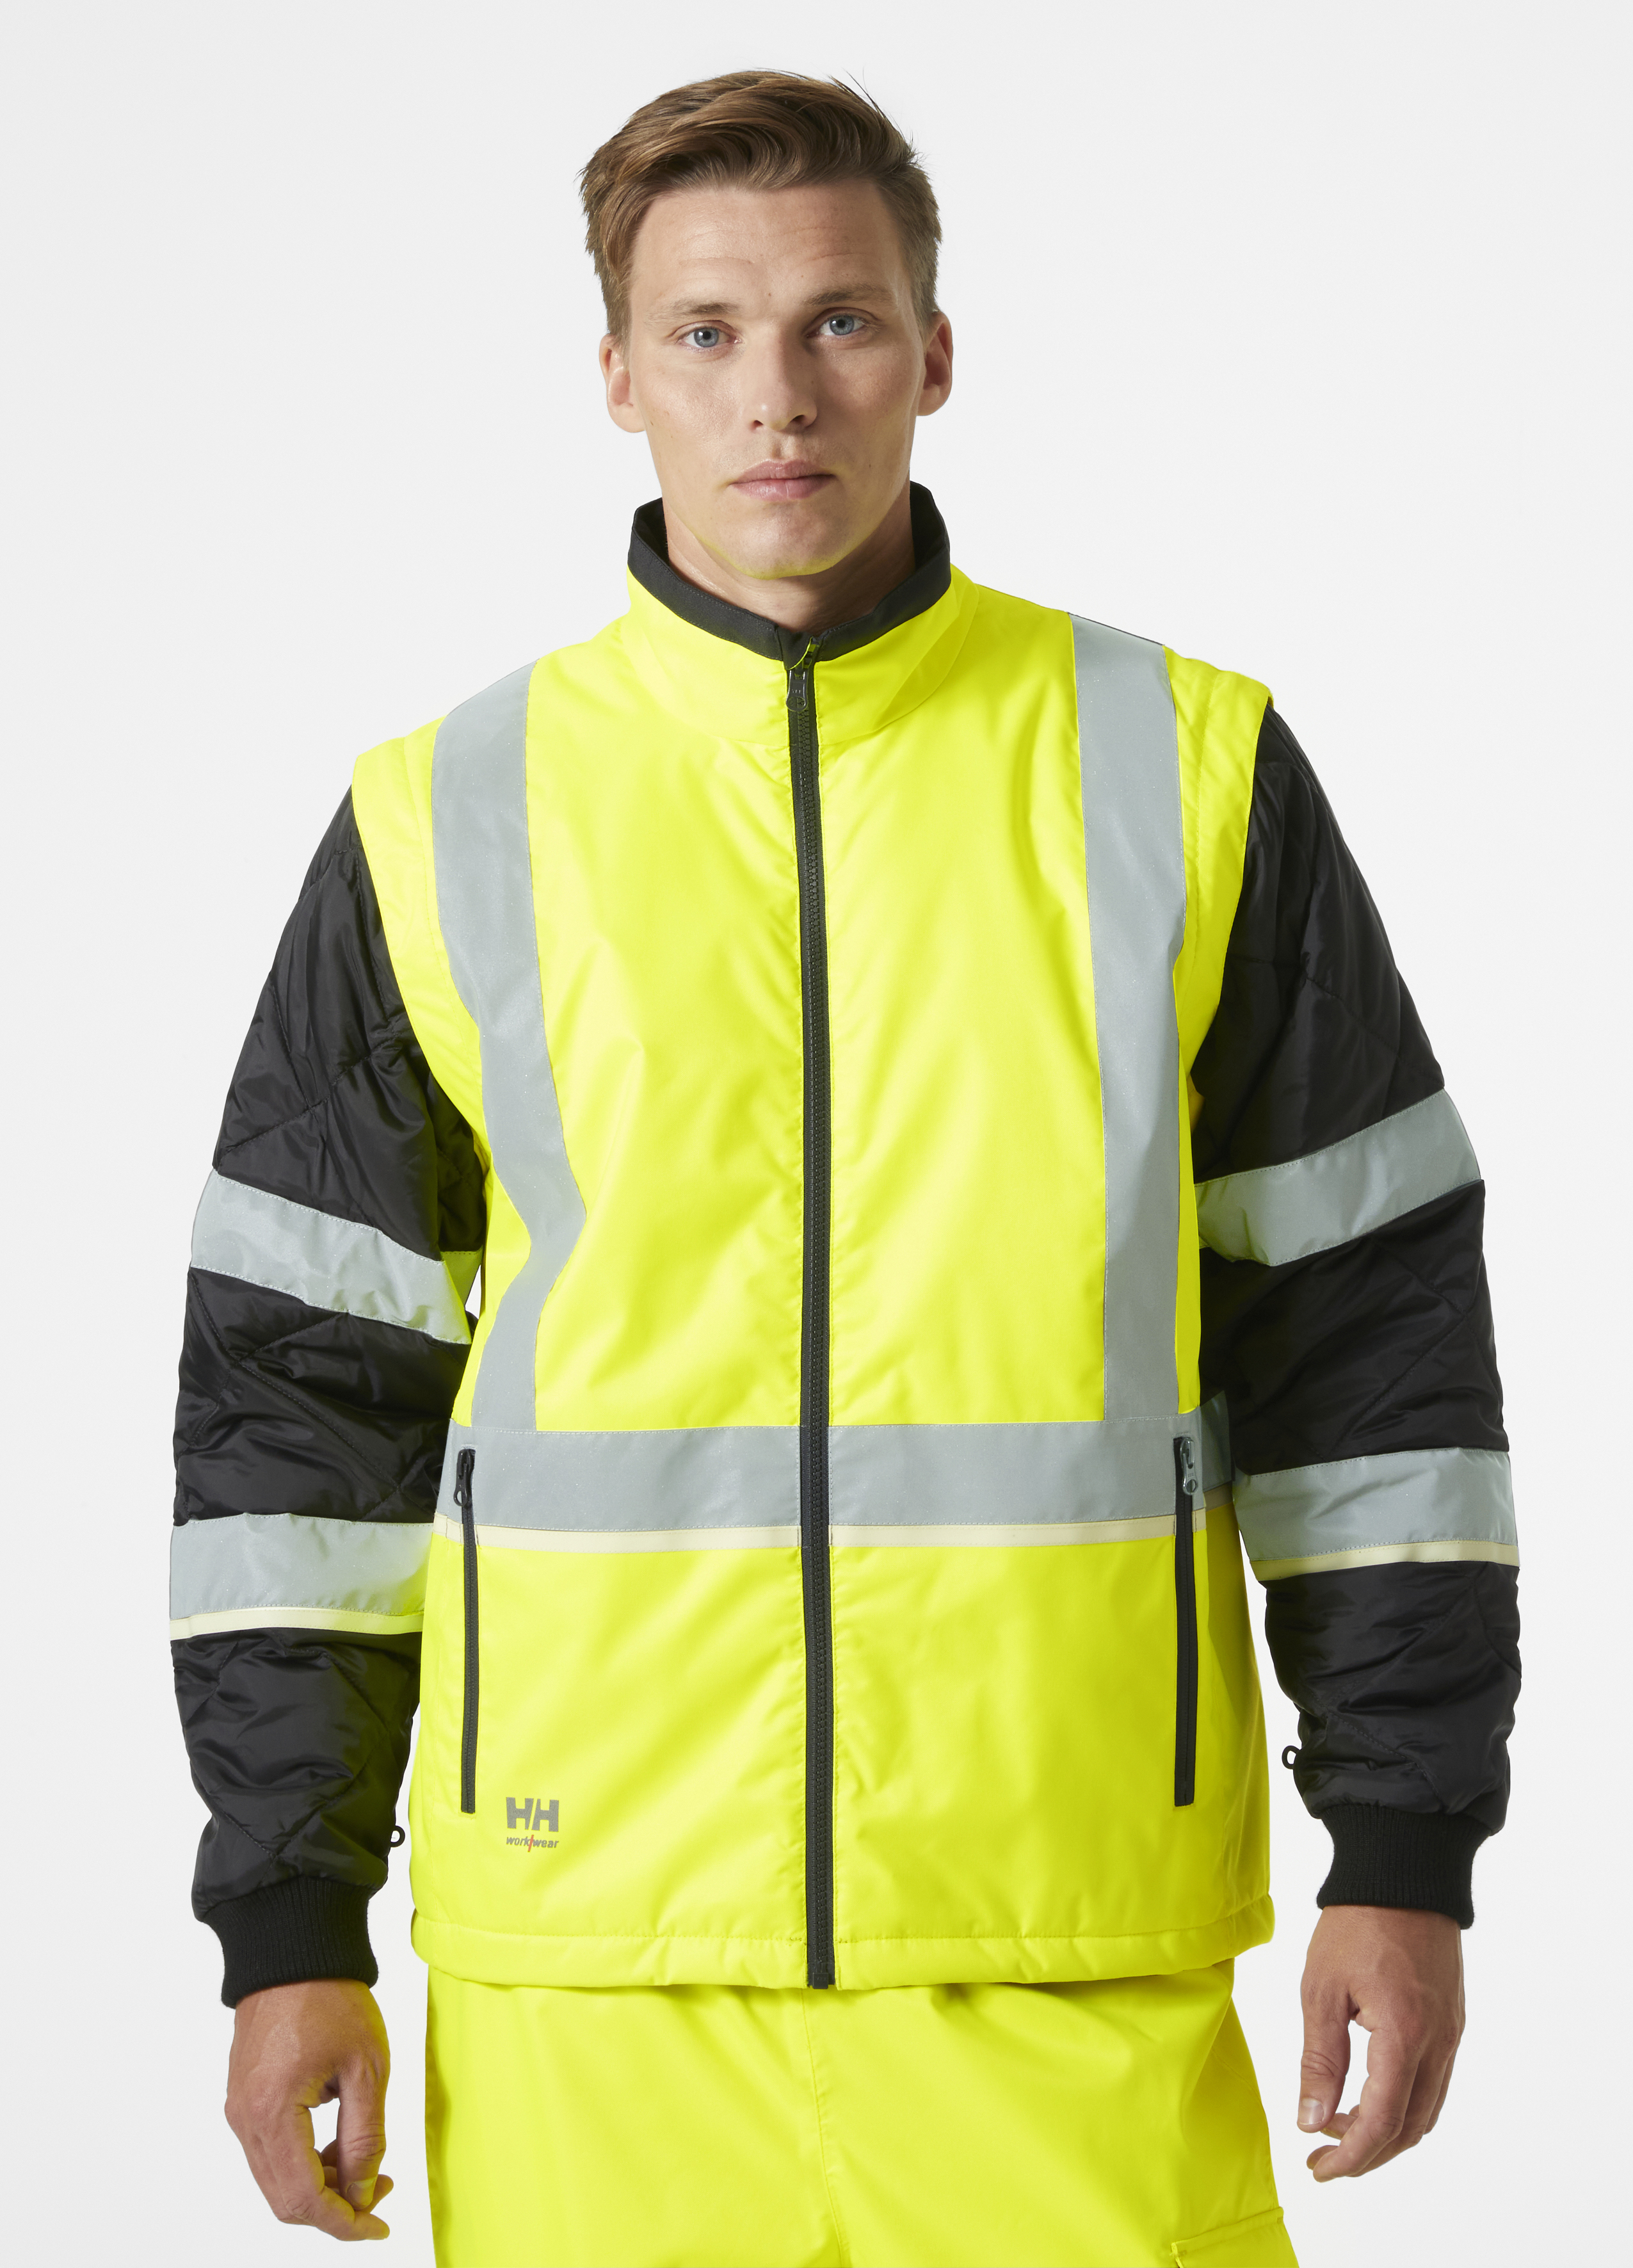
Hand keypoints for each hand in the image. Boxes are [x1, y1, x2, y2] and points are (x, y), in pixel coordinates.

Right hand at [226, 1979, 392, 2239]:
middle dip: (335, 2207)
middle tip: (380, 2189)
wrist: (293, 1950)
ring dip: (320, 2186)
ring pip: (276, 2180)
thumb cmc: (331, 1998)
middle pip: (284, 2199)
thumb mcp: (366, 2068)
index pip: (303, 2199)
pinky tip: (338, 2144)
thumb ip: (364, 2137)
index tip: (377, 2227)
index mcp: (271, 2112)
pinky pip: (270, 2153)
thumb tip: (361, 2193)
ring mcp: (238, 2110)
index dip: (342, 2223)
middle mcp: (244, 2119)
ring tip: (366, 2164)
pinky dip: (304, 2162)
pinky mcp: (243, 2100)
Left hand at [1297, 1905, 1463, 2180]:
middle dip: (1367, 2153)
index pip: (1382, 2123)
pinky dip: (1402, 2103)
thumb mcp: (1322, 1989)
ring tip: (1337, 2128)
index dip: (1350, 2156)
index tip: (1318, 2168)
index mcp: (1405, 2036)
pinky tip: (1367, 2095)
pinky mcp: (1451, 2021)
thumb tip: (1311, 2120)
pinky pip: (1433, 2082)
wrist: (1403, 1871)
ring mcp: (1451, 2033)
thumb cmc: (1357, 1922)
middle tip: (1324, 2158)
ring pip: (1425, 2109)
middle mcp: (1438, 2042)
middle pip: (1410, 2128)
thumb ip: (1320, 2060)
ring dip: (1386, 2131)